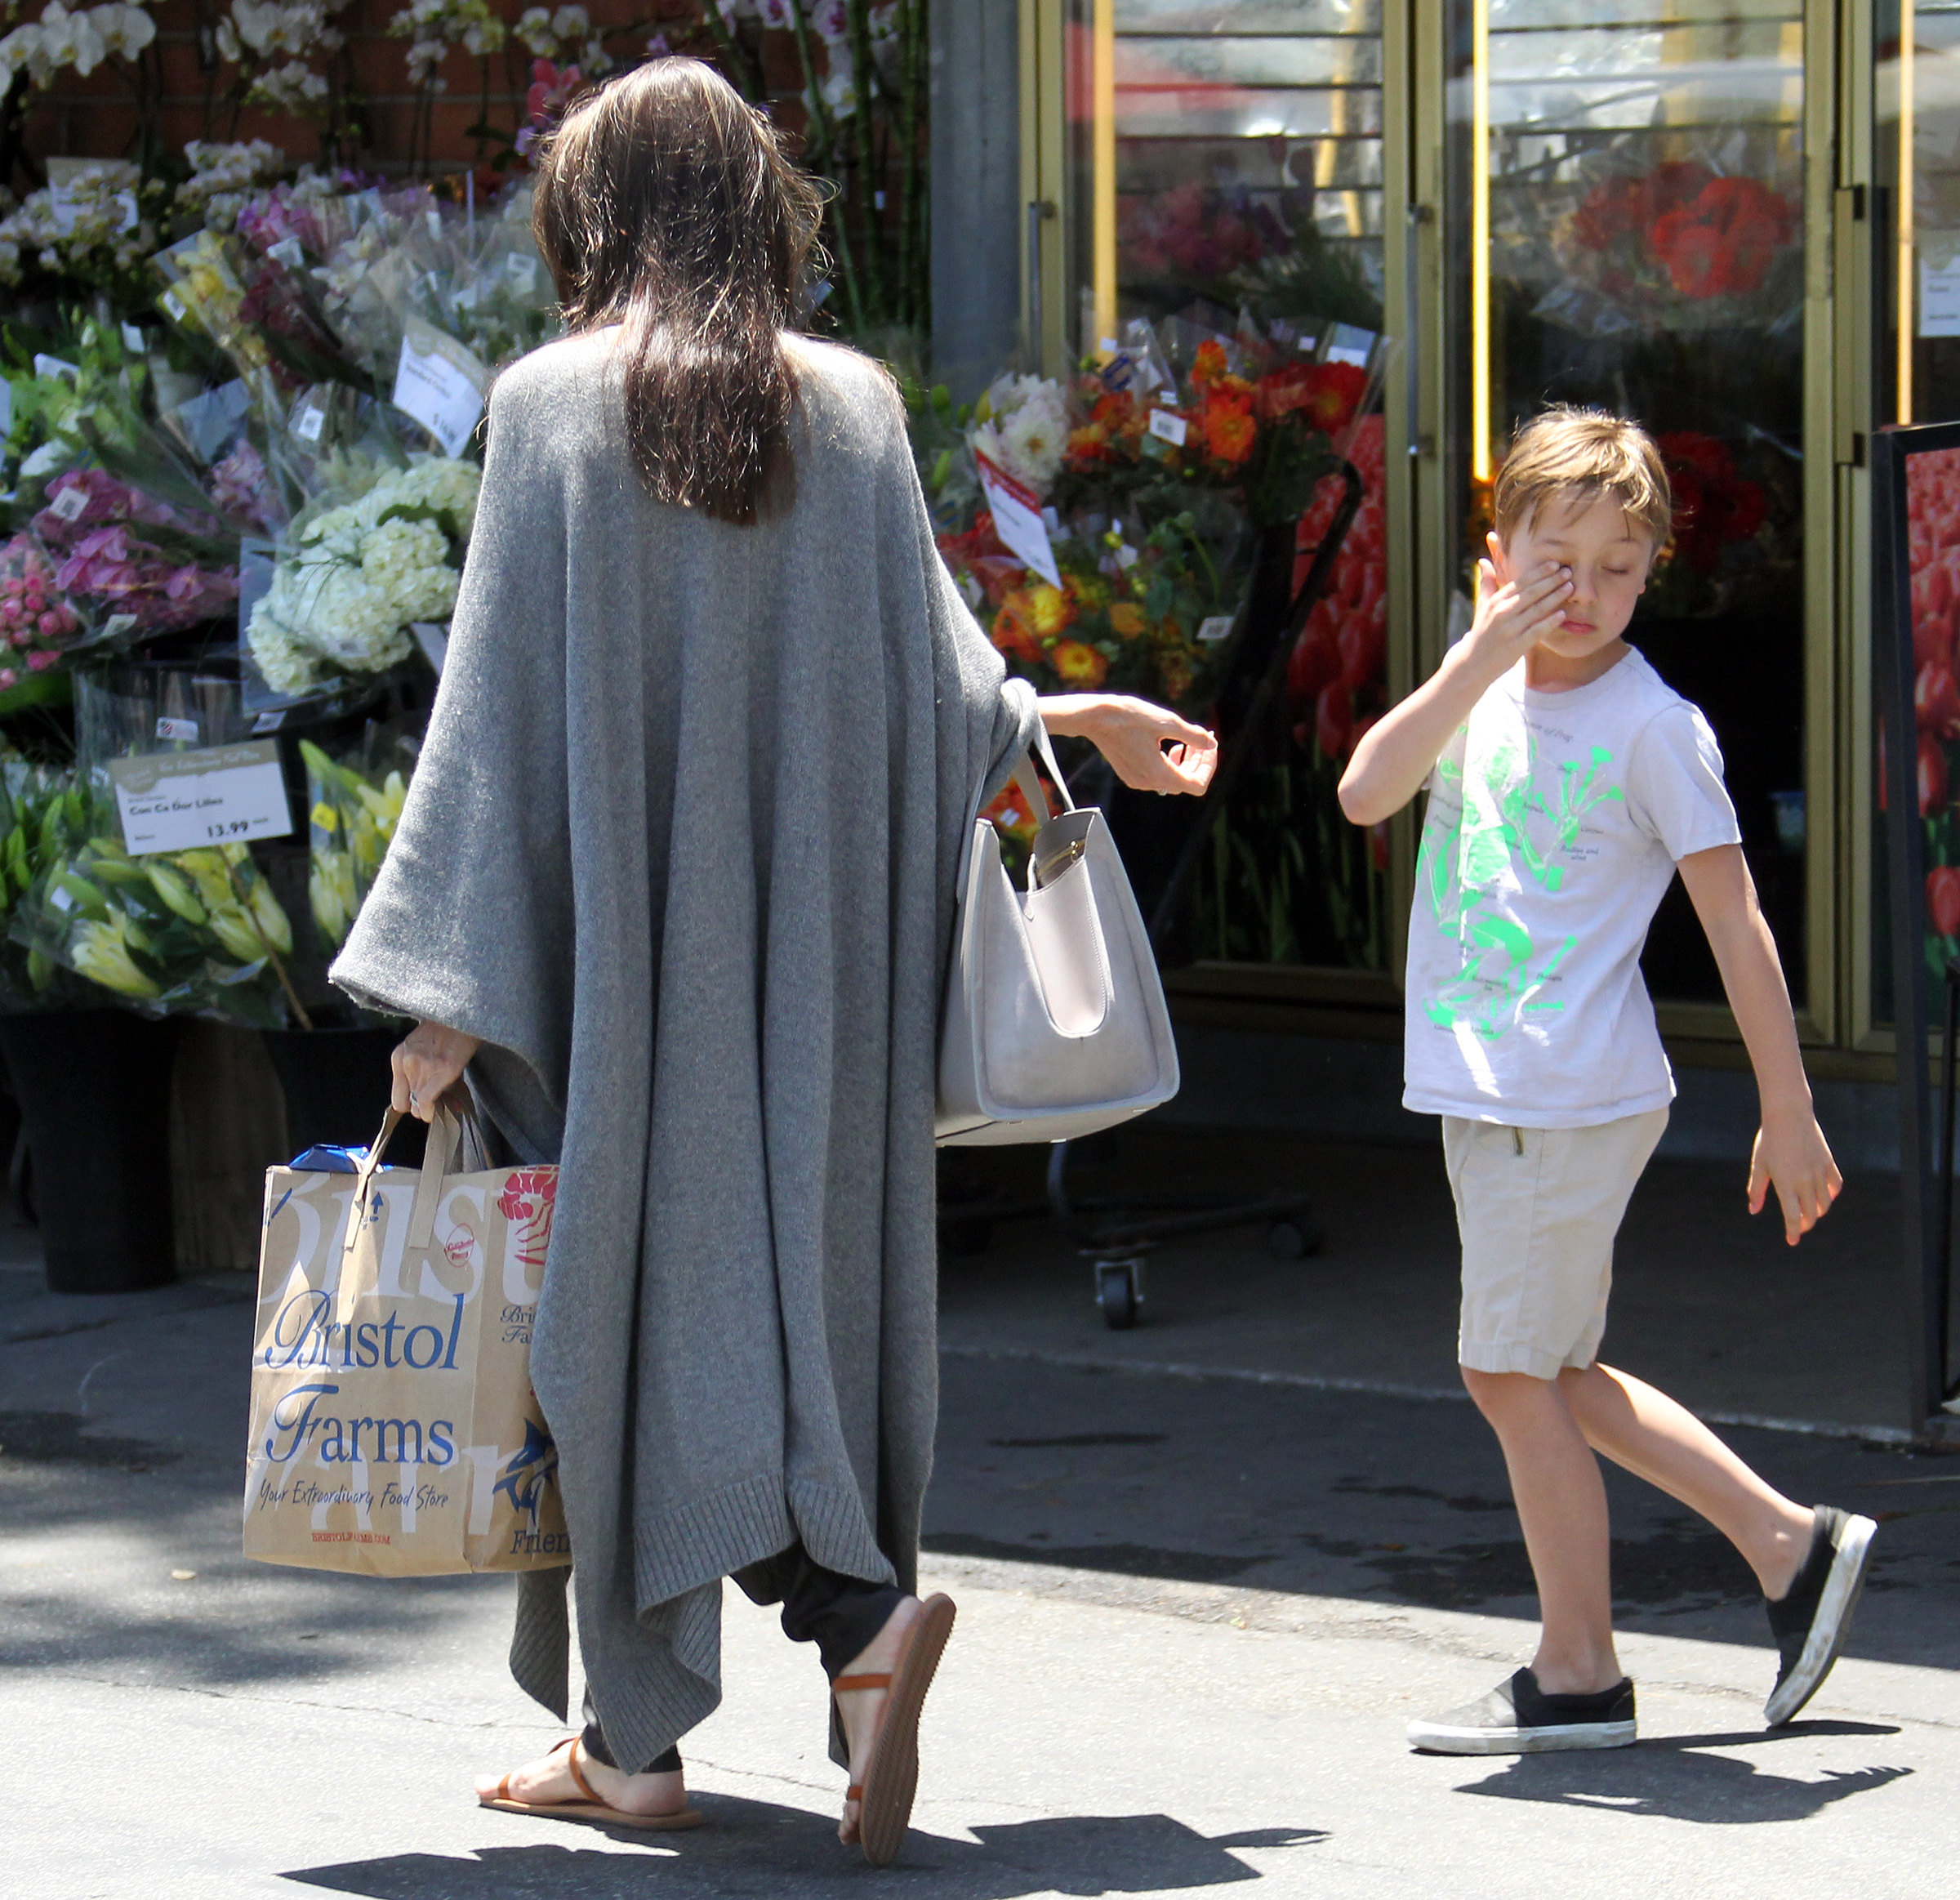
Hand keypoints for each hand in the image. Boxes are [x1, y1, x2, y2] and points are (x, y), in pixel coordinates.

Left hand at [391, 1019, 480, 1123]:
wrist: (464, 1013)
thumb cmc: (447, 1028)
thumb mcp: (424, 1046)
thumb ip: (422, 1070)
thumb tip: (431, 1098)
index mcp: (399, 1056)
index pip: (397, 1097)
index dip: (411, 1104)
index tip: (422, 1104)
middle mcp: (407, 1063)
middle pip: (408, 1103)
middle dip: (422, 1108)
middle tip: (437, 1104)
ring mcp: (423, 1067)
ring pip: (417, 1105)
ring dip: (431, 1109)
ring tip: (444, 1102)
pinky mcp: (442, 1071)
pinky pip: (427, 1101)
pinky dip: (431, 1111)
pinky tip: (439, 1111)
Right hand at [1039, 694, 1217, 794]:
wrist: (1096, 717)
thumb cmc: (1130, 717)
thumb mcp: (1167, 722)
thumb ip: (1193, 736)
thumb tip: (1212, 744)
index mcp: (1159, 774)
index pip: (1197, 785)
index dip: (1208, 767)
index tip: (1209, 747)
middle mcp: (1149, 783)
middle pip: (1185, 782)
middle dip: (1197, 762)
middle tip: (1200, 740)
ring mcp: (1138, 781)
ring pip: (1171, 779)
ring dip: (1183, 762)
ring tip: (1183, 741)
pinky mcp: (1130, 775)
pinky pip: (1157, 776)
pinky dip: (1167, 763)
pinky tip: (1165, 745)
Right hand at [1462, 554, 1572, 680]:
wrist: (1472, 663)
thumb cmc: (1481, 632)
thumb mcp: (1482, 606)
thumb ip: (1486, 583)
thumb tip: (1483, 561)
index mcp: (1496, 601)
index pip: (1521, 582)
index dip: (1539, 572)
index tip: (1555, 564)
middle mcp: (1502, 613)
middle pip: (1531, 593)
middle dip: (1551, 581)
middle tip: (1569, 571)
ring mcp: (1510, 629)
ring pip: (1537, 610)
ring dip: (1555, 597)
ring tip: (1570, 588)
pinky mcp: (1516, 645)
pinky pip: (1537, 631)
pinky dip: (1550, 622)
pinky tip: (1562, 614)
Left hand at [1747, 1111, 1843, 1245]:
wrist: (1789, 1115)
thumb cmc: (1769, 1140)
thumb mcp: (1759, 1165)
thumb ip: (1757, 1189)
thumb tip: (1754, 1210)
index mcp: (1785, 1184)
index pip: (1792, 1216)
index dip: (1793, 1231)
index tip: (1792, 1241)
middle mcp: (1805, 1181)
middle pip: (1811, 1213)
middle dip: (1805, 1224)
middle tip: (1798, 1226)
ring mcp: (1819, 1172)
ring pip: (1825, 1202)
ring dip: (1818, 1211)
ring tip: (1809, 1212)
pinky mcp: (1828, 1163)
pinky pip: (1835, 1185)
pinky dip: (1831, 1194)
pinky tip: (1825, 1196)